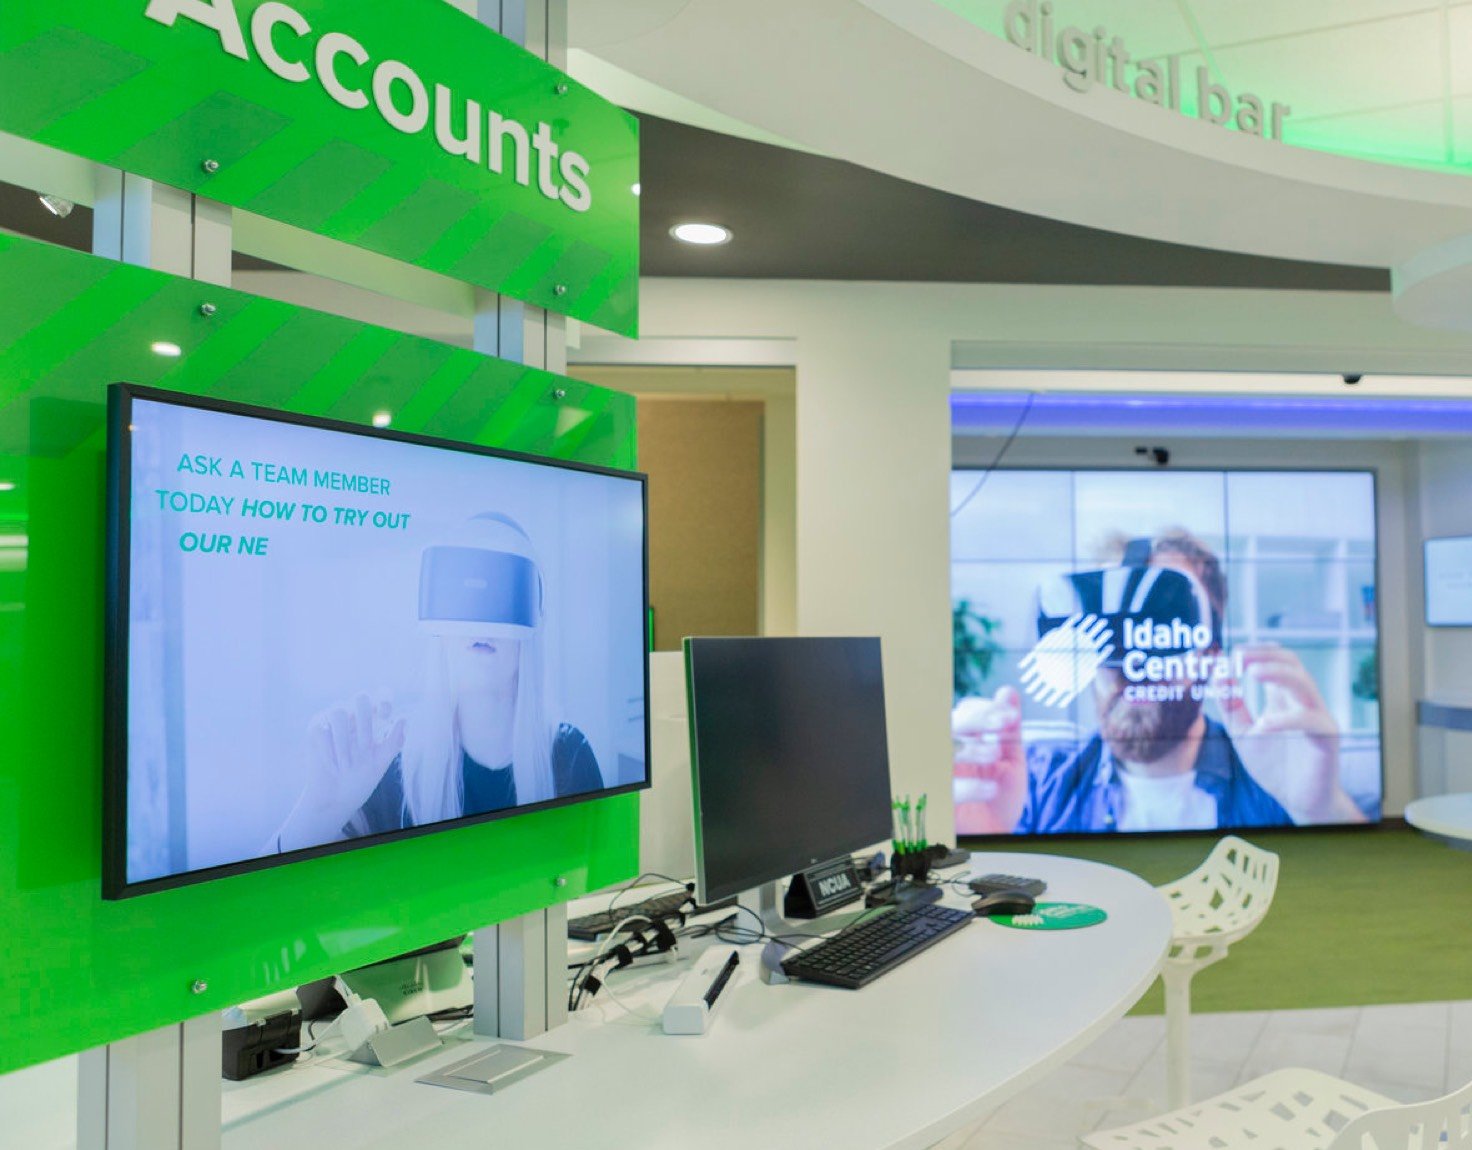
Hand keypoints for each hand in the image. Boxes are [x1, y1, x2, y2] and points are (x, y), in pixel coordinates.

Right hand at [279, 694, 404, 849]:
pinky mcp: (315, 730)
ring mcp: (333, 722)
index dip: (384, 698)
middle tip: (365, 747)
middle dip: (365, 721)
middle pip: (361, 697)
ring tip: (347, 764)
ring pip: (338, 711)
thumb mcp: (381, 762)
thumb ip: (394, 742)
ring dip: (344, 740)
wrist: (335, 799)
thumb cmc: (360, 779)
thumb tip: (403, 717)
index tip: (386, 716)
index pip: (381, 697)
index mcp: (374, 722)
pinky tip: (334, 768)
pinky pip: (321, 730)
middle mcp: (354, 717)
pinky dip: (329, 751)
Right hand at [952, 686, 1026, 833]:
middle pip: (951, 723)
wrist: (999, 837)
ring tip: (997, 755)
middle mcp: (949, 752)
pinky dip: (969, 786)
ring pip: (945, 750)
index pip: (966, 710)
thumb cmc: (1000, 798)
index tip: (1011, 717)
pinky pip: (946, 788)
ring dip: (972, 749)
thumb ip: (1009, 728)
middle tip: (1004, 724)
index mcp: (966, 738)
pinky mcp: (940, 800)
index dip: (987, 709)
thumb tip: (1007, 691)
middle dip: (978, 719)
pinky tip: (991, 788)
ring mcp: (942, 774)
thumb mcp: (1012, 760)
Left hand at [1219, 645, 1361, 824]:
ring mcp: (1317, 717)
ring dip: (1278, 673)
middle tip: (1239, 656)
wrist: (1299, 800)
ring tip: (1252, 672)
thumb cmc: (1273, 766)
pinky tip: (1263, 725)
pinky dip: (1285, 719)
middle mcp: (1302, 702)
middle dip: (1265, 654)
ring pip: (1304, 683)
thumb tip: (1218, 675)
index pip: (1276, 661)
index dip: (1255, 652)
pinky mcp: (1326, 737)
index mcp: (1283, 698)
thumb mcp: (1242, 733)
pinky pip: (1310, 720)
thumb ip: (1230, 707)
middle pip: (1292, 663)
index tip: (1231, 653)